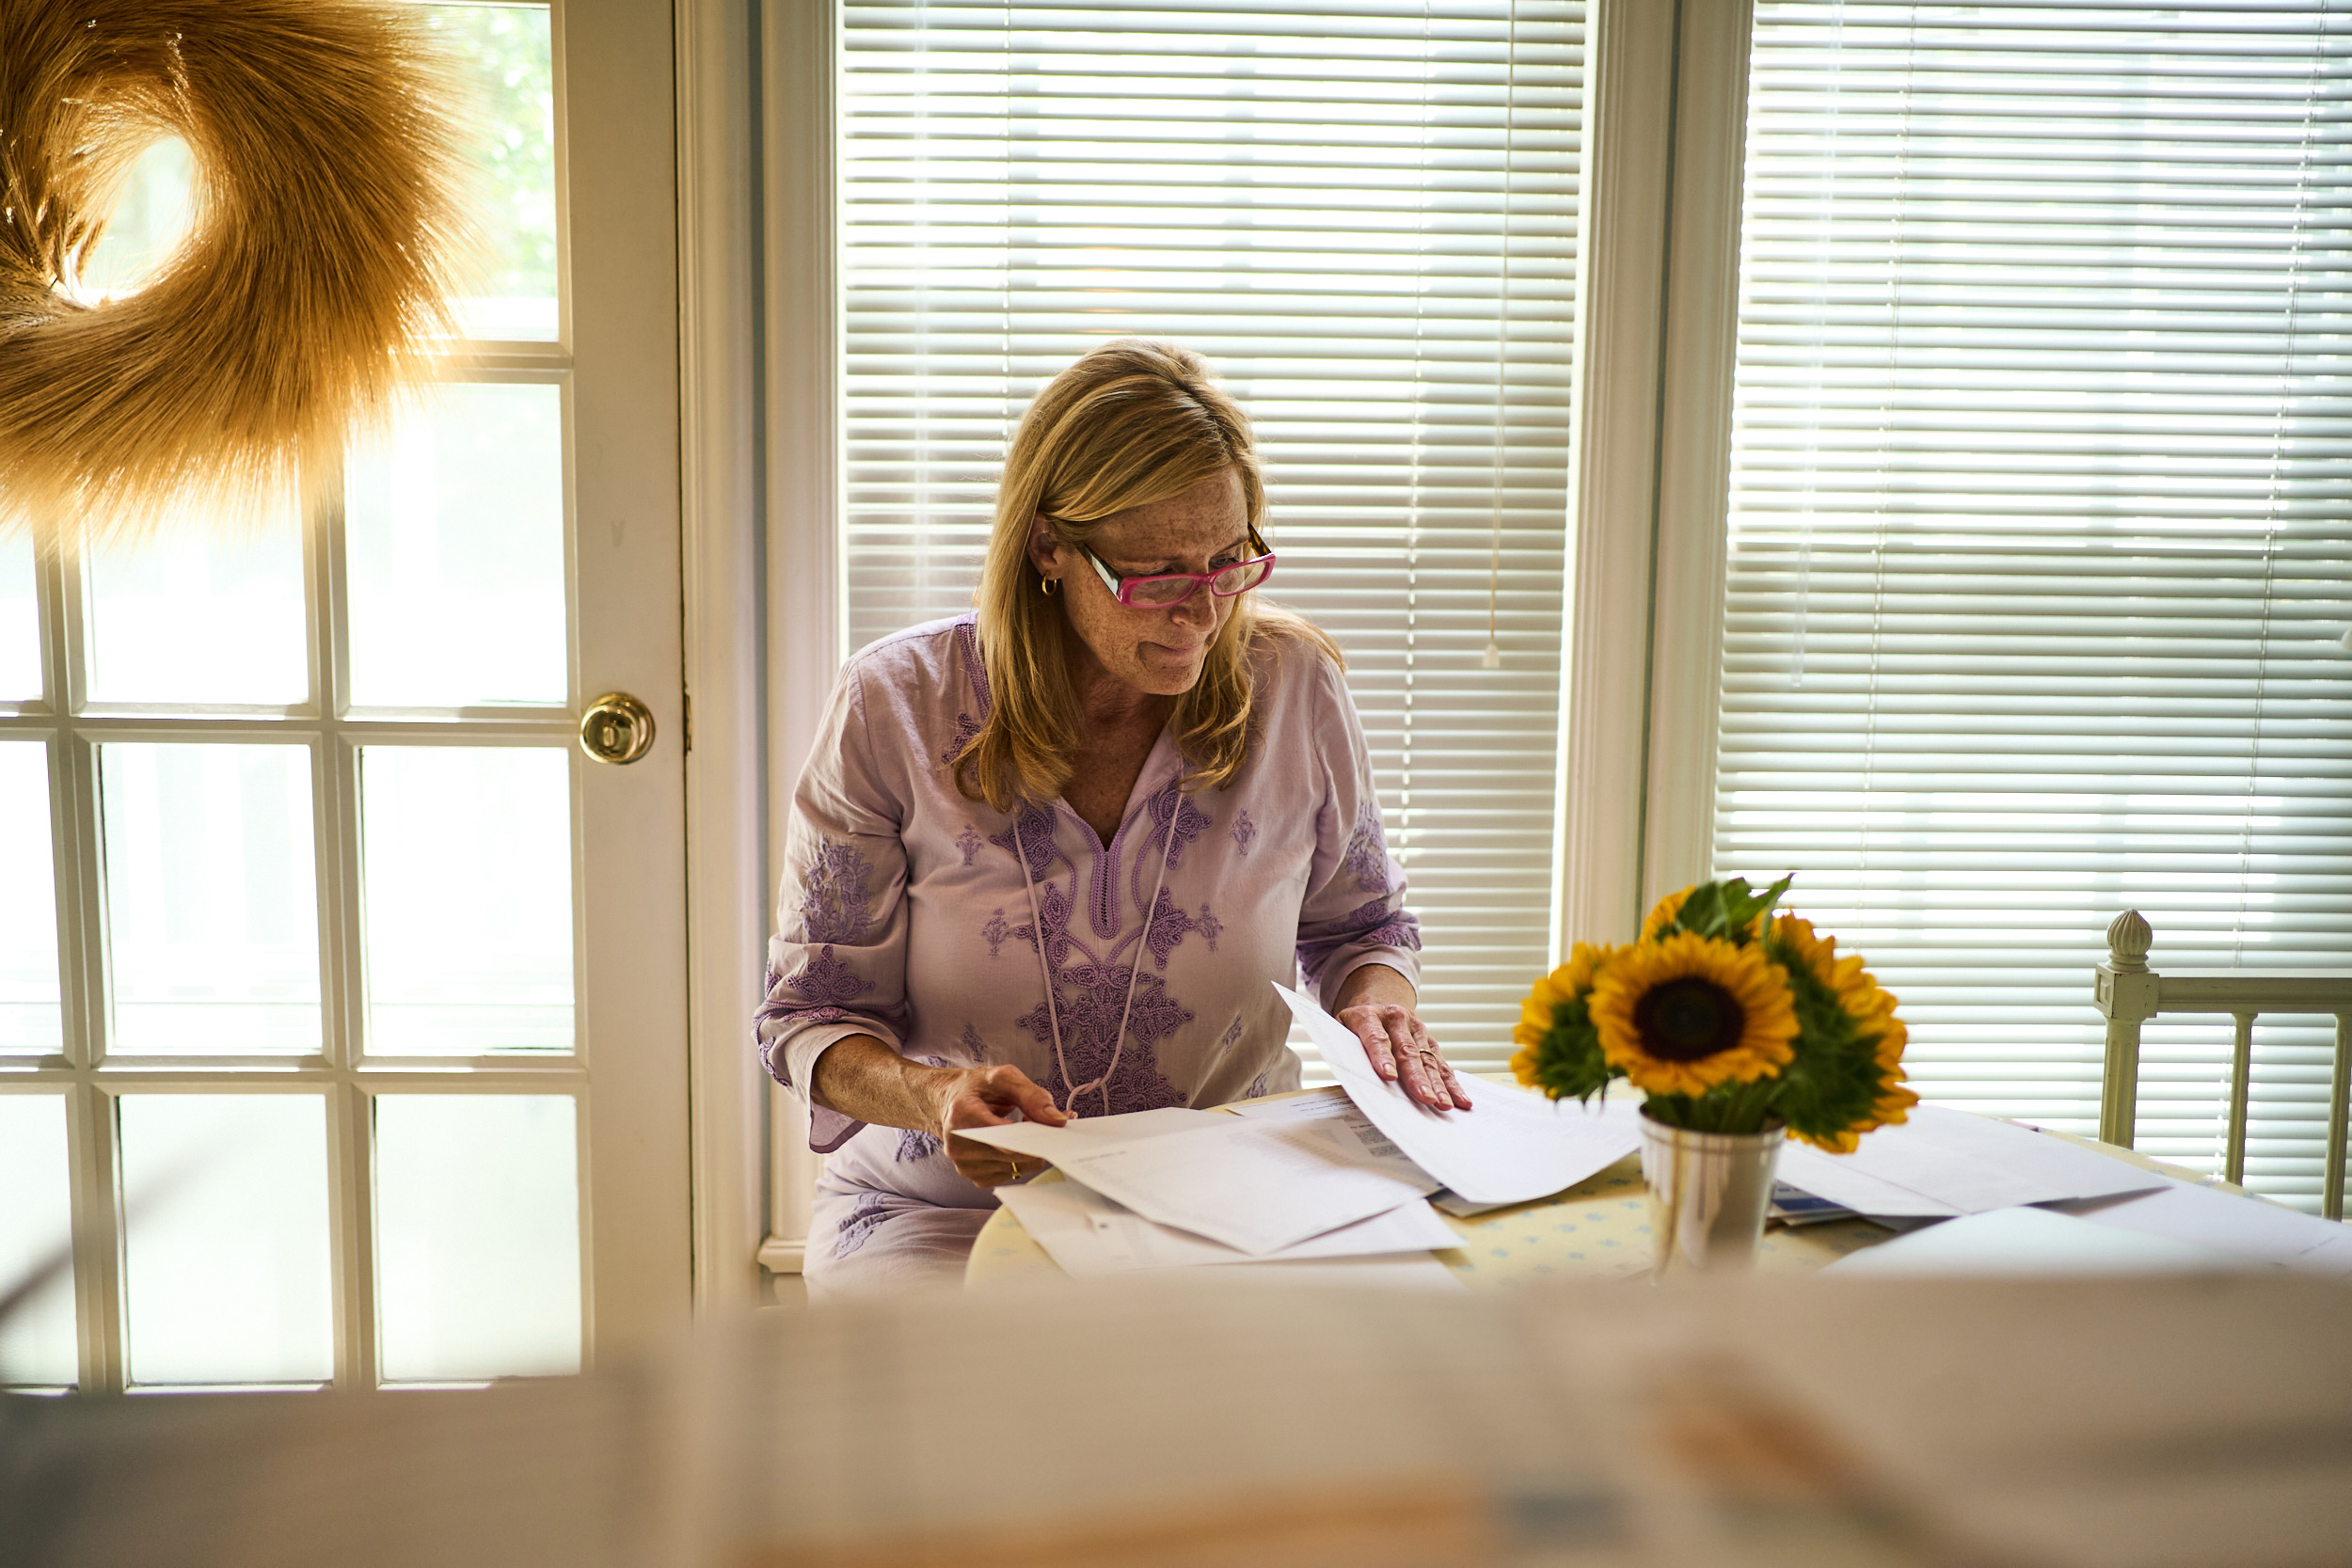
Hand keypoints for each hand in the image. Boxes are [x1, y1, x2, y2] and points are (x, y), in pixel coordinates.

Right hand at [927, 1063, 1068, 1186]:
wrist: (948, 1102)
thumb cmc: (976, 1088)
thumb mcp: (1003, 1078)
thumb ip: (1033, 1096)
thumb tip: (1058, 1121)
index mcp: (962, 1116)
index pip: (1005, 1136)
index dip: (1033, 1132)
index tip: (1050, 1123)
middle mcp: (958, 1146)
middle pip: (1015, 1155)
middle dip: (1035, 1139)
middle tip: (1036, 1119)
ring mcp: (965, 1165)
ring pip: (1018, 1167)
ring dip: (1029, 1149)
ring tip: (1020, 1128)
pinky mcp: (976, 1177)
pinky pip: (1012, 1174)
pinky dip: (1020, 1159)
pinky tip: (1014, 1143)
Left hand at [1338, 1000, 1469, 1112]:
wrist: (1374, 1002)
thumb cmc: (1353, 1027)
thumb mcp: (1340, 1032)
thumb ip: (1345, 1052)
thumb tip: (1352, 1083)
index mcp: (1368, 1015)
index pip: (1376, 1038)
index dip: (1382, 1057)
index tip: (1388, 1076)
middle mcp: (1395, 1019)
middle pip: (1406, 1051)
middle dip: (1417, 1077)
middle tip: (1425, 1098)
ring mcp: (1415, 1028)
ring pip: (1427, 1059)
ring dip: (1438, 1084)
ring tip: (1444, 1104)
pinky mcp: (1428, 1040)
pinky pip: (1441, 1063)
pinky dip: (1451, 1082)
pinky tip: (1459, 1098)